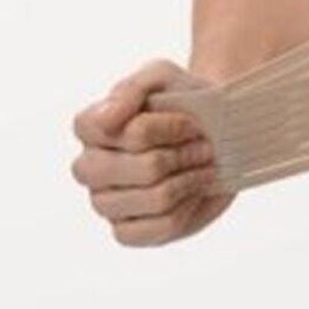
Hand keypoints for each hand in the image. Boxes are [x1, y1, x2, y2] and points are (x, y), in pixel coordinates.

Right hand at [70, 59, 234, 246]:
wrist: (219, 131)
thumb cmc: (184, 101)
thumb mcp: (162, 77)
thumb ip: (131, 88)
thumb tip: (106, 121)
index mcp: (90, 129)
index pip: (111, 131)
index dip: (160, 127)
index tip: (188, 122)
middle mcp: (90, 167)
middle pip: (141, 168)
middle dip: (181, 155)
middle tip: (203, 146)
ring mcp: (105, 202)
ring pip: (152, 199)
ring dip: (190, 179)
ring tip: (203, 166)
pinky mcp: (126, 231)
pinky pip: (155, 228)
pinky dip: (185, 209)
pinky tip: (192, 193)